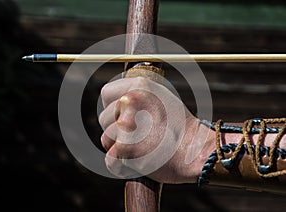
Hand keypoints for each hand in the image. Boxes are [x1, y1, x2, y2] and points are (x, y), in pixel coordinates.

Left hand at [99, 77, 213, 182]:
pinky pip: (110, 158)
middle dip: (115, 129)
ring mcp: (127, 125)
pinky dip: (119, 164)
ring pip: (106, 138)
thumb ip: (137, 95)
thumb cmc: (180, 126)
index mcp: (140, 86)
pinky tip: (135, 161)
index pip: (106, 93)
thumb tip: (117, 101)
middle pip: (104, 118)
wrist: (195, 149)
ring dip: (118, 147)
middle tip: (136, 135)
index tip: (122, 116)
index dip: (112, 107)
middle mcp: (131, 101)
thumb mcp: (161, 96)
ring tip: (140, 148)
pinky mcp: (126, 148)